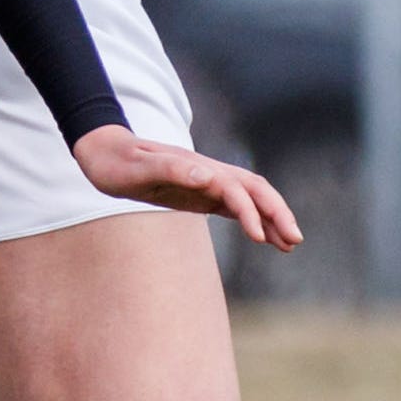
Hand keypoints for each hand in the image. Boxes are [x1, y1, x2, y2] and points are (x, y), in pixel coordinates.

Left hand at [74, 125, 301, 248]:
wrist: (105, 154)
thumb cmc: (118, 163)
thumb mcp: (138, 168)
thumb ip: (170, 170)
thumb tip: (206, 175)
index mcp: (198, 166)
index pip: (235, 188)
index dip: (249, 211)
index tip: (259, 238)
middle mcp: (209, 172)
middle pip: (255, 189)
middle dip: (277, 213)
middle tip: (294, 242)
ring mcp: (208, 182)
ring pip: (250, 198)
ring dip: (272, 218)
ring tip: (290, 246)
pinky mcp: (202, 193)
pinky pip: (235, 207)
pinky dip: (254, 221)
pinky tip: (265, 238)